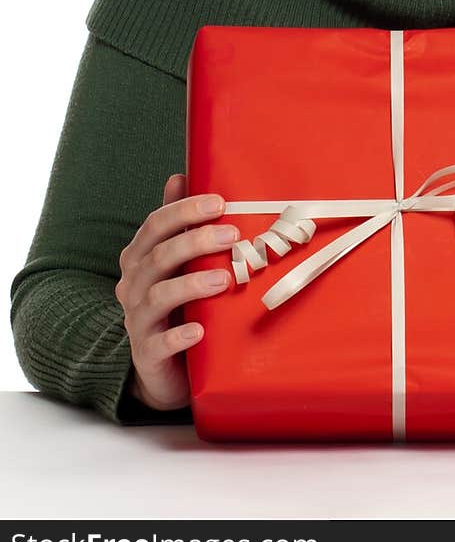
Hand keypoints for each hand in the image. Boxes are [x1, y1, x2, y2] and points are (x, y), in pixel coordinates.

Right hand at [115, 173, 239, 411]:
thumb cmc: (176, 303)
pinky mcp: (147, 354)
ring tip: (224, 280)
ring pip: (158, 296)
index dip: (185, 211)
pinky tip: (199, 330)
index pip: (155, 225)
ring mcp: (138, 321)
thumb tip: (179, 174)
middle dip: (195, 241)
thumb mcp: (175, 260)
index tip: (220, 203)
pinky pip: (158, 344)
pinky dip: (178, 336)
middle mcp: (133, 286)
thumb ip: (176, 223)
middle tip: (233, 236)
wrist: (163, 367)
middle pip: (158, 256)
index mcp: (140, 257)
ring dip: (191, 284)